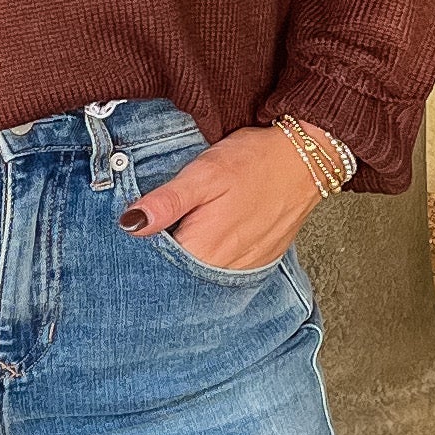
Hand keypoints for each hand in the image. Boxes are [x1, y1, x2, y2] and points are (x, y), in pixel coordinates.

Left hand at [120, 124, 327, 272]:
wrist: (304, 160)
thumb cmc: (253, 162)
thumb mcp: (203, 174)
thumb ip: (167, 203)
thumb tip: (130, 224)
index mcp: (203, 249)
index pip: (156, 264)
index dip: (142, 246)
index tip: (137, 227)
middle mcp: (223, 269)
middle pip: (178, 273)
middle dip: (164, 254)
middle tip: (165, 222)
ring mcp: (243, 269)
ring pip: (200, 274)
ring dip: (189, 256)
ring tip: (189, 226)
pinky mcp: (257, 263)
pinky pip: (224, 270)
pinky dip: (212, 257)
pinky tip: (212, 234)